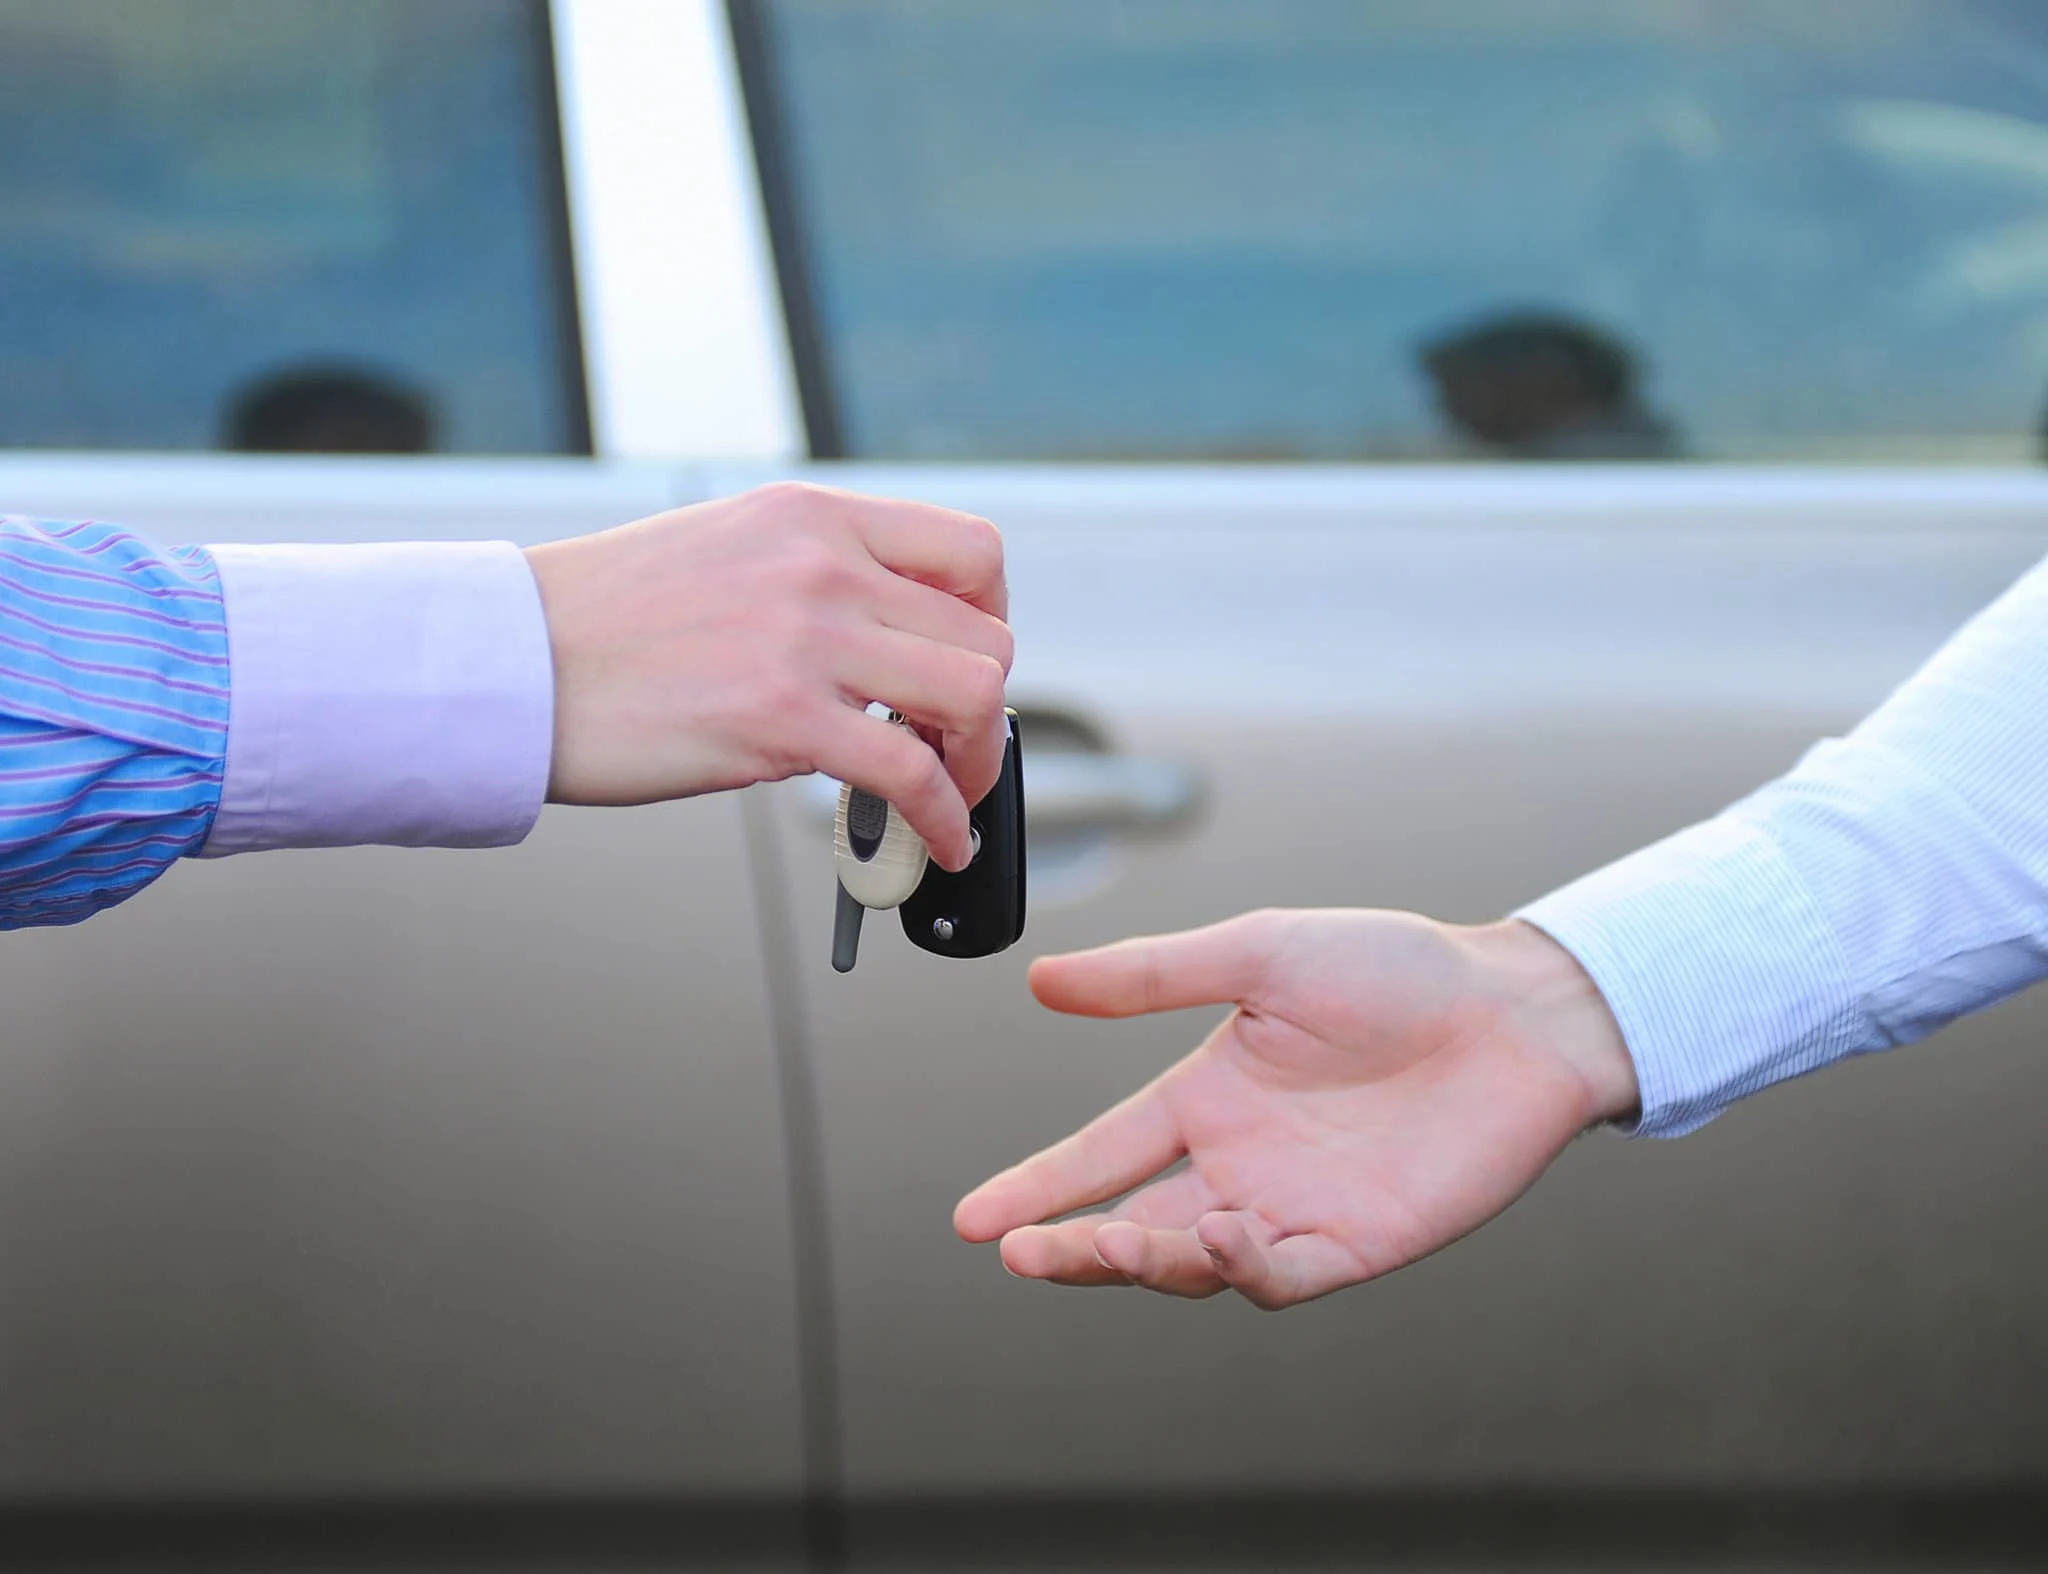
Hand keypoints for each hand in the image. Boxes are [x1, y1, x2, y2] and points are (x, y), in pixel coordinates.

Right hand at [525, 482, 1009, 869]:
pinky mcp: (781, 718)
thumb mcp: (726, 552)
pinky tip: (938, 840)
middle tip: (955, 747)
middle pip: (984, 632)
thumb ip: (812, 579)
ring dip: (976, 761)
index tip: (966, 662)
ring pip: (972, 695)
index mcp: (810, 518)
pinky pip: (914, 774)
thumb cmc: (601, 624)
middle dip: (983, 705)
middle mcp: (821, 563)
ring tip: (950, 795)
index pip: (970, 550)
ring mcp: (805, 637)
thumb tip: (885, 645)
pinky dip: (947, 818)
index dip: (993, 616)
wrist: (511, 663)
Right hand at [955, 910, 1637, 1307]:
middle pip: (1133, 1225)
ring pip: (1193, 1263)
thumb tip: (1040, 981)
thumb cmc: (1396, 968)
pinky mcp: (1356, 1244)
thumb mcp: (1261, 953)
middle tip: (1023, 1250)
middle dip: (1072, 1246)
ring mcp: (1294, 1209)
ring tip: (1113, 1239)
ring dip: (1145, 1260)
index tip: (973, 1220)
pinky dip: (1238, 1268)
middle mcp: (1240, 1162)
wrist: (1515, 1010)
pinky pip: (1279, 1277)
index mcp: (1207, 1096)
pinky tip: (1222, 1233)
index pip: (1101, 1153)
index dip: (1038, 1186)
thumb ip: (1153, 975)